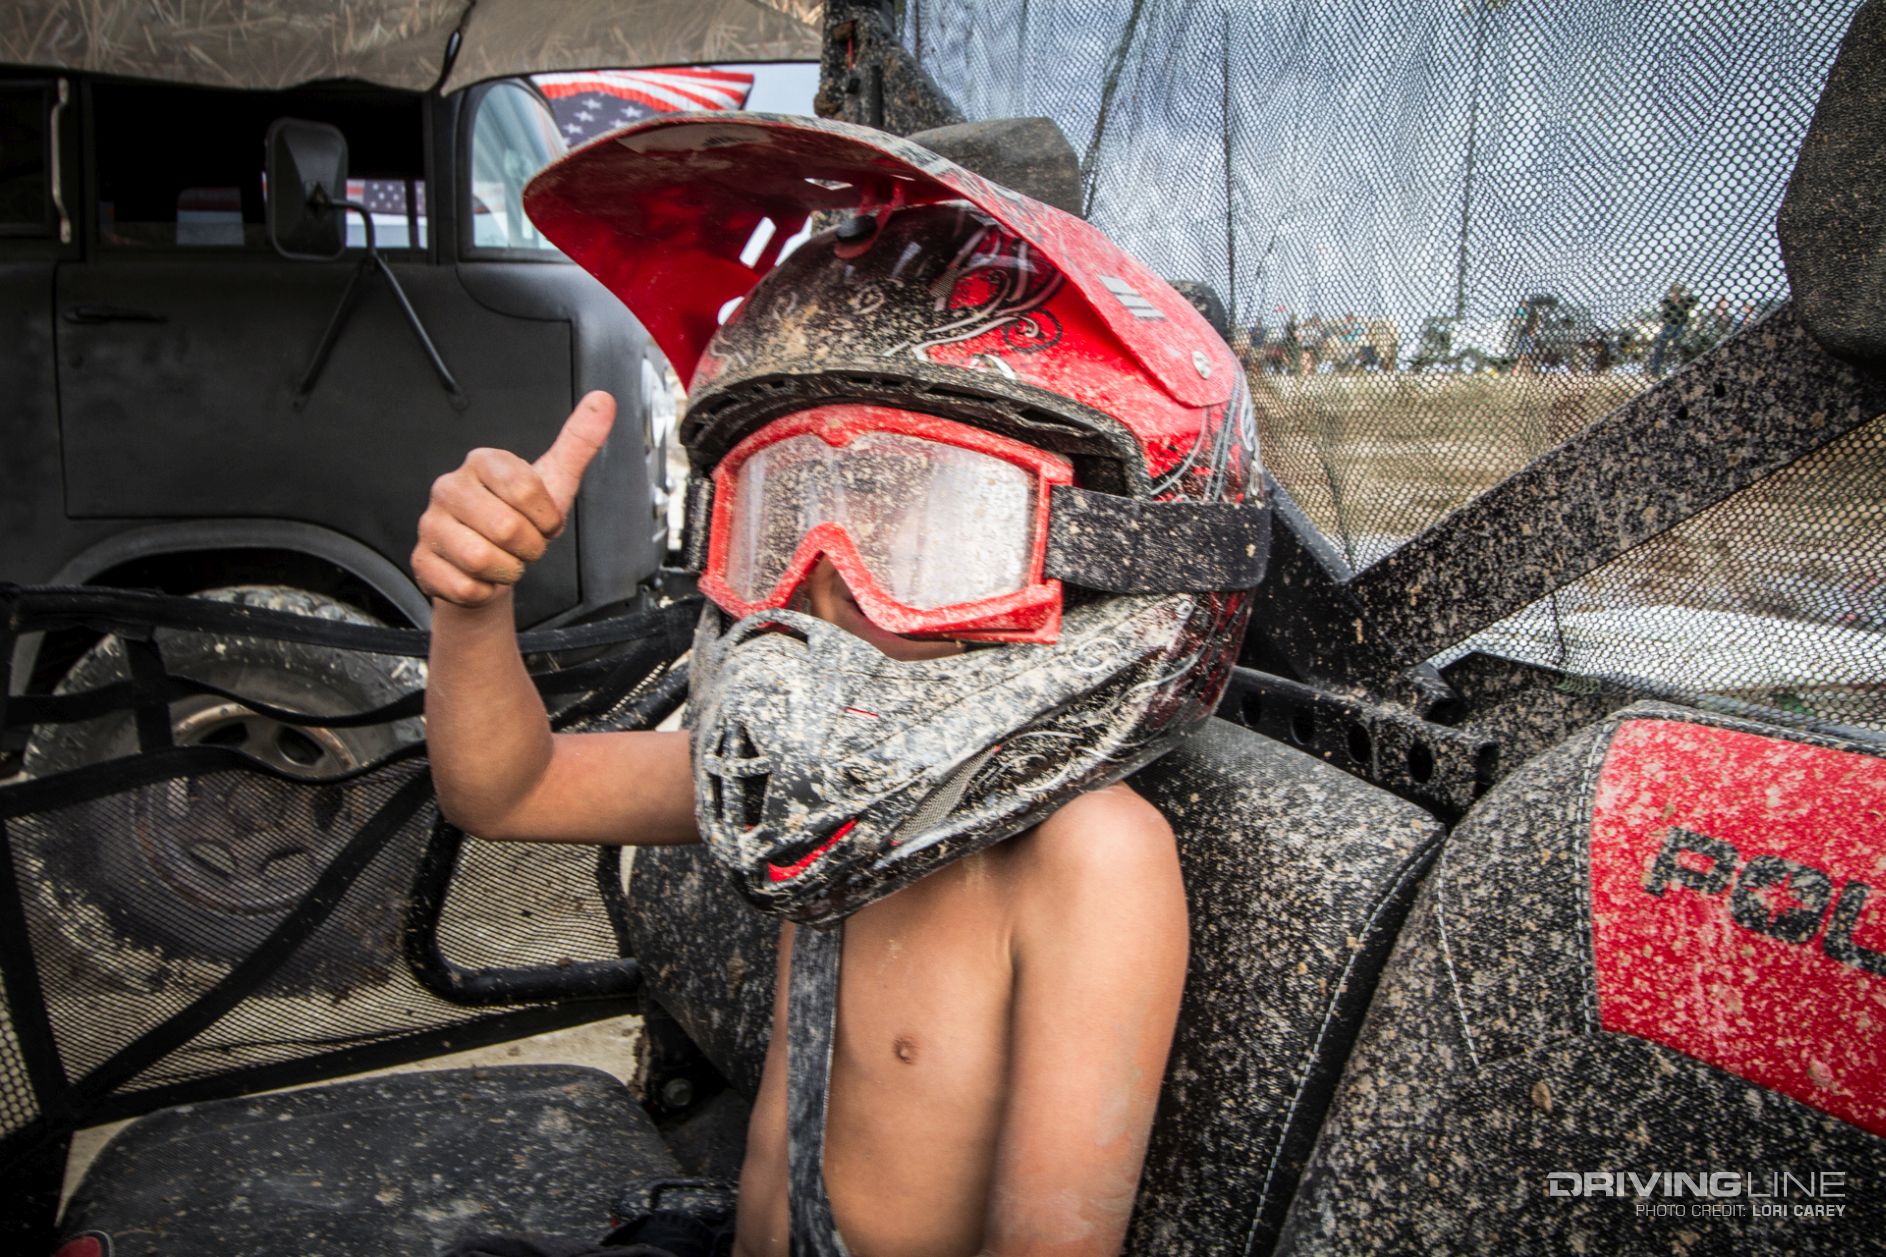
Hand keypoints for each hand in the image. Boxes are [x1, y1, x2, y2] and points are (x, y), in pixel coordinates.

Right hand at [413, 391, 615, 606]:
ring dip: (507, 570)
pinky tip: (482, 577)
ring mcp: (431, 524)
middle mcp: (450, 488)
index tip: (544, 521)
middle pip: (507, 529)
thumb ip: (578, 443)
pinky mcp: (422, 561)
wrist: (490, 565)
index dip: (546, 517)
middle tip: (523, 544)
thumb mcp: (554, 482)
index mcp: (482, 463)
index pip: (525, 488)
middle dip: (529, 548)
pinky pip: (464, 586)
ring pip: (483, 559)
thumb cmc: (520, 519)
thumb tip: (603, 402)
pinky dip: (485, 591)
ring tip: (504, 559)